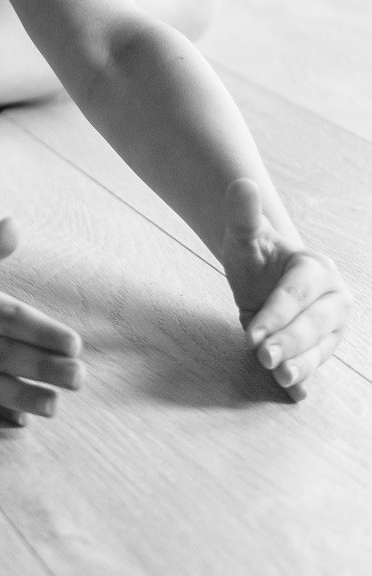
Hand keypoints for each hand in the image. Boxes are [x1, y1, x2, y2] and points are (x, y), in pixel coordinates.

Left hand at [221, 178, 350, 400]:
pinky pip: (316, 363)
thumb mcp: (243, 235)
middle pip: (312, 325)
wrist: (264, 275)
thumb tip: (241, 183)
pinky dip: (306, 377)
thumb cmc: (254, 255)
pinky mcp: (324, 346)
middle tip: (264, 357)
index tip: (250, 333)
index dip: (275, 315)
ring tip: (282, 378)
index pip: (295, 296)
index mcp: (316, 269)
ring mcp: (332, 325)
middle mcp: (333, 297)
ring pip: (318, 348)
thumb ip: (242, 213)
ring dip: (301, 365)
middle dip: (288, 342)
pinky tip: (296, 393)